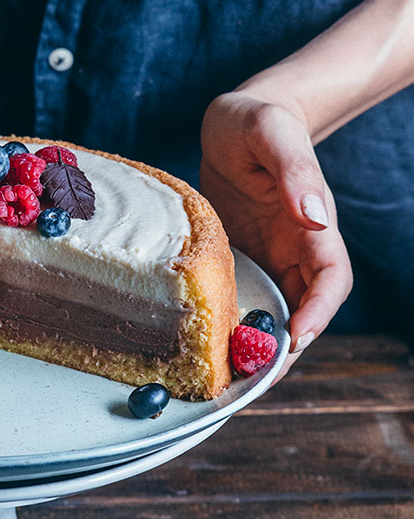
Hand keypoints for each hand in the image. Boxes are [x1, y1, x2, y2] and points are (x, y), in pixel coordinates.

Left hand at [199, 91, 352, 376]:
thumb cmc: (257, 121)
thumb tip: (313, 216)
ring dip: (254, 349)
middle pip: (302, 312)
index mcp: (312, 226)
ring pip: (271, 315)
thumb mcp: (272, 132)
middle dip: (282, 350)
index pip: (330, 280)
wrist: (235, 125)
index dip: (318, 313)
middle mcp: (294, 252)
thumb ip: (294, 171)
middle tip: (249, 382)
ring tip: (224, 381)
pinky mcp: (239, 265)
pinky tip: (203, 350)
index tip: (294, 339)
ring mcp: (268, 261)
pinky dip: (229, 330)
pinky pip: (240, 304)